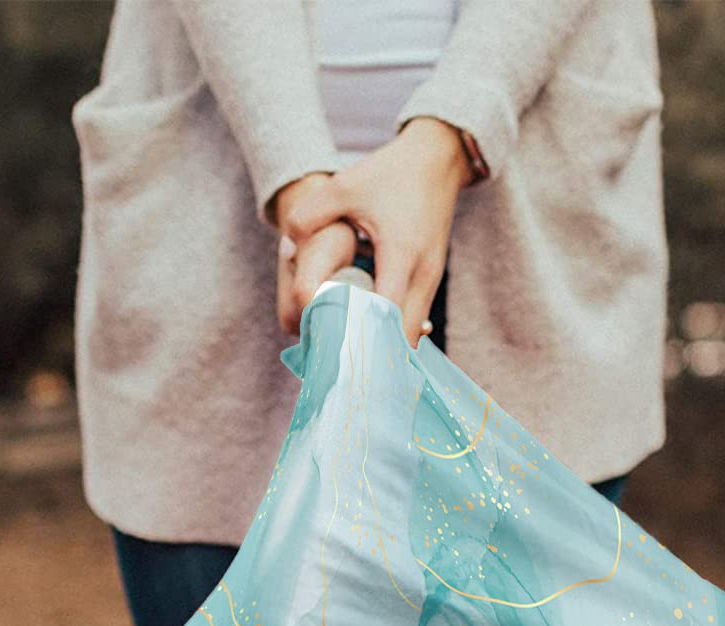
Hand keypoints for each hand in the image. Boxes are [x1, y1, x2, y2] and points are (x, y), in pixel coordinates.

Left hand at [278, 119, 471, 346]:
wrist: (438, 159)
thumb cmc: (391, 173)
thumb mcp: (346, 186)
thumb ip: (310, 214)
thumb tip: (286, 248)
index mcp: (401, 255)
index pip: (385, 317)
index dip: (361, 339)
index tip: (335, 354)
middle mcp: (422, 275)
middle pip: (402, 339)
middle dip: (373, 356)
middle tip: (339, 367)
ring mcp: (431, 281)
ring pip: (410, 334)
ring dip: (383, 347)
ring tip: (350, 357)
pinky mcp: (431, 281)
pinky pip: (413, 321)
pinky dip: (392, 333)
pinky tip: (366, 337)